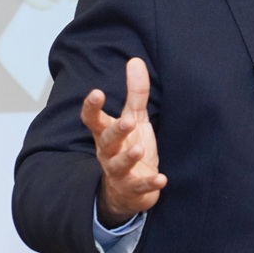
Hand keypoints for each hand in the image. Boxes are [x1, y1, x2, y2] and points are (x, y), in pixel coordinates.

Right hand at [81, 57, 166, 227]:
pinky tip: (162, 179)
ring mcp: (119, 172)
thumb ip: (135, 93)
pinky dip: (149, 183)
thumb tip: (135, 61)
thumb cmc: (129, 147)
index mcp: (106, 133)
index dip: (92, 107)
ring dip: (129, 157)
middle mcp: (109, 152)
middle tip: (128, 121)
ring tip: (139, 150)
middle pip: (107, 140)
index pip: (93, 119)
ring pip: (119, 165)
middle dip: (116, 130)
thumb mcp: (134, 118)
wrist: (127, 191)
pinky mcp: (133, 189)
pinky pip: (139, 186)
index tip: (96, 93)